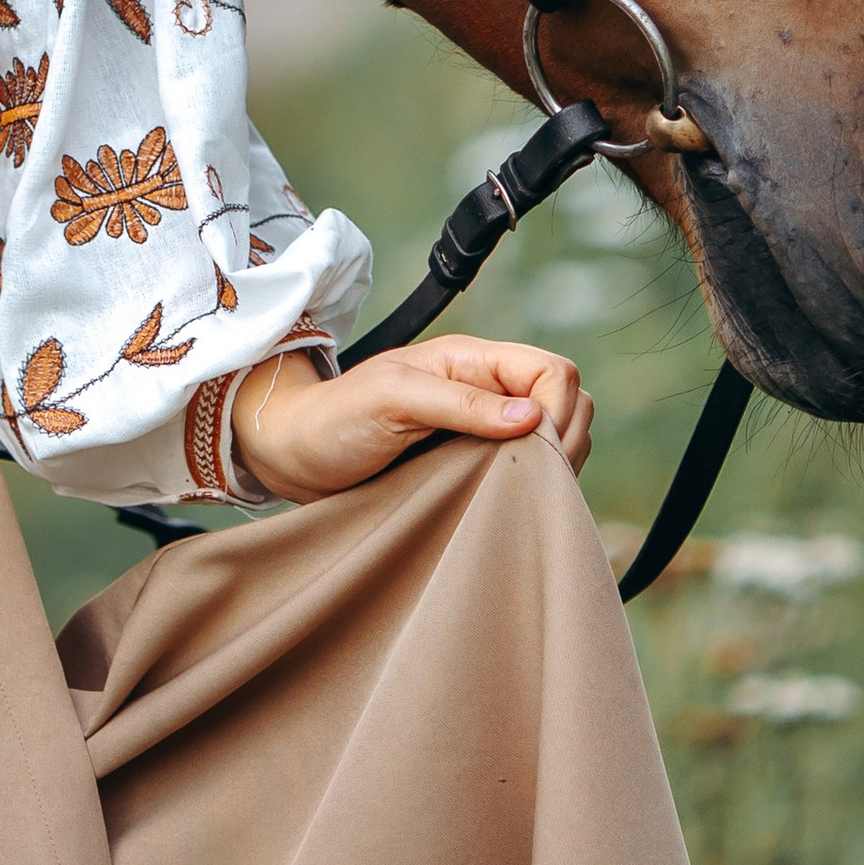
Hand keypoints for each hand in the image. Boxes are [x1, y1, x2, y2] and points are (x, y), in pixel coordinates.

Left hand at [230, 336, 591, 504]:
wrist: (295, 455)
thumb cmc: (335, 419)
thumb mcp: (393, 400)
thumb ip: (459, 403)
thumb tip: (532, 417)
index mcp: (471, 361)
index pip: (553, 370)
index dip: (558, 409)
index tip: (535, 450)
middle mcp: (485, 390)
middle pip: (568, 402)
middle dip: (566, 439)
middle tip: (534, 479)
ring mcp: (484, 426)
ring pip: (557, 437)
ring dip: (553, 465)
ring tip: (521, 492)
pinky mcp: (476, 461)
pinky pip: (530, 466)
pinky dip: (535, 483)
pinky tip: (514, 502)